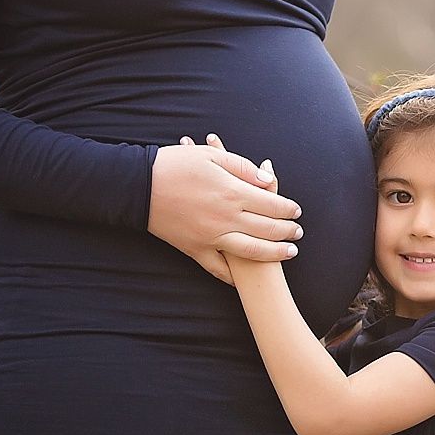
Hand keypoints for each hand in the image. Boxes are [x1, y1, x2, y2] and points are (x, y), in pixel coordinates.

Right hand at [147, 132, 302, 285]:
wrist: (137, 186)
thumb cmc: (175, 165)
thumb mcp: (211, 157)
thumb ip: (243, 168)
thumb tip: (269, 180)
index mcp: (232, 193)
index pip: (272, 205)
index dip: (288, 209)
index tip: (296, 210)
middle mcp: (225, 218)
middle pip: (267, 229)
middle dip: (288, 232)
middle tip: (298, 232)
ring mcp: (210, 237)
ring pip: (251, 251)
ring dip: (274, 253)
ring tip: (290, 252)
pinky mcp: (194, 249)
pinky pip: (218, 269)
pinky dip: (233, 276)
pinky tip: (248, 277)